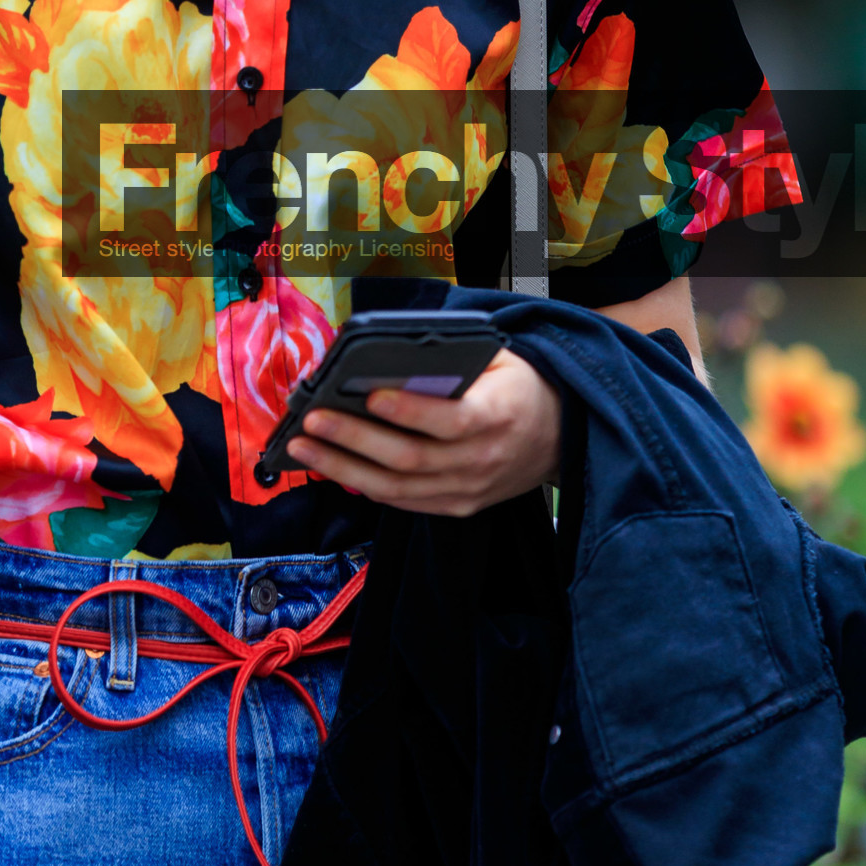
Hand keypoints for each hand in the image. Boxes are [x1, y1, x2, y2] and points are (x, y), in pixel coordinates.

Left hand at [290, 347, 560, 517]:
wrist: (562, 437)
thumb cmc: (520, 387)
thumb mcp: (501, 360)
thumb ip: (454, 361)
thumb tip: (387, 359)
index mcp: (498, 416)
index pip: (449, 420)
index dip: (408, 411)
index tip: (369, 395)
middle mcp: (482, 460)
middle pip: (410, 458)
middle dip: (354, 440)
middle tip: (312, 420)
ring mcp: (468, 490)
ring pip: (397, 487)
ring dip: (344, 468)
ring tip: (303, 448)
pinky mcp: (457, 506)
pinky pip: (404, 502)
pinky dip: (364, 486)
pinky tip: (331, 468)